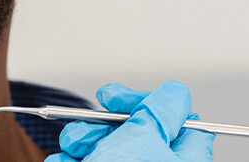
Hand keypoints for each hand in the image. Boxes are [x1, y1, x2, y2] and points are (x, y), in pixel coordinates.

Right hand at [46, 81, 213, 161]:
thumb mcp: (143, 139)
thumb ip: (160, 111)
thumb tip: (174, 94)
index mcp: (180, 160)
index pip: (178, 121)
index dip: (148, 103)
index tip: (120, 98)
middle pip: (134, 129)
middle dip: (105, 119)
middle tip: (96, 113)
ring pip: (102, 144)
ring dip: (81, 137)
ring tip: (74, 146)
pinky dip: (68, 160)